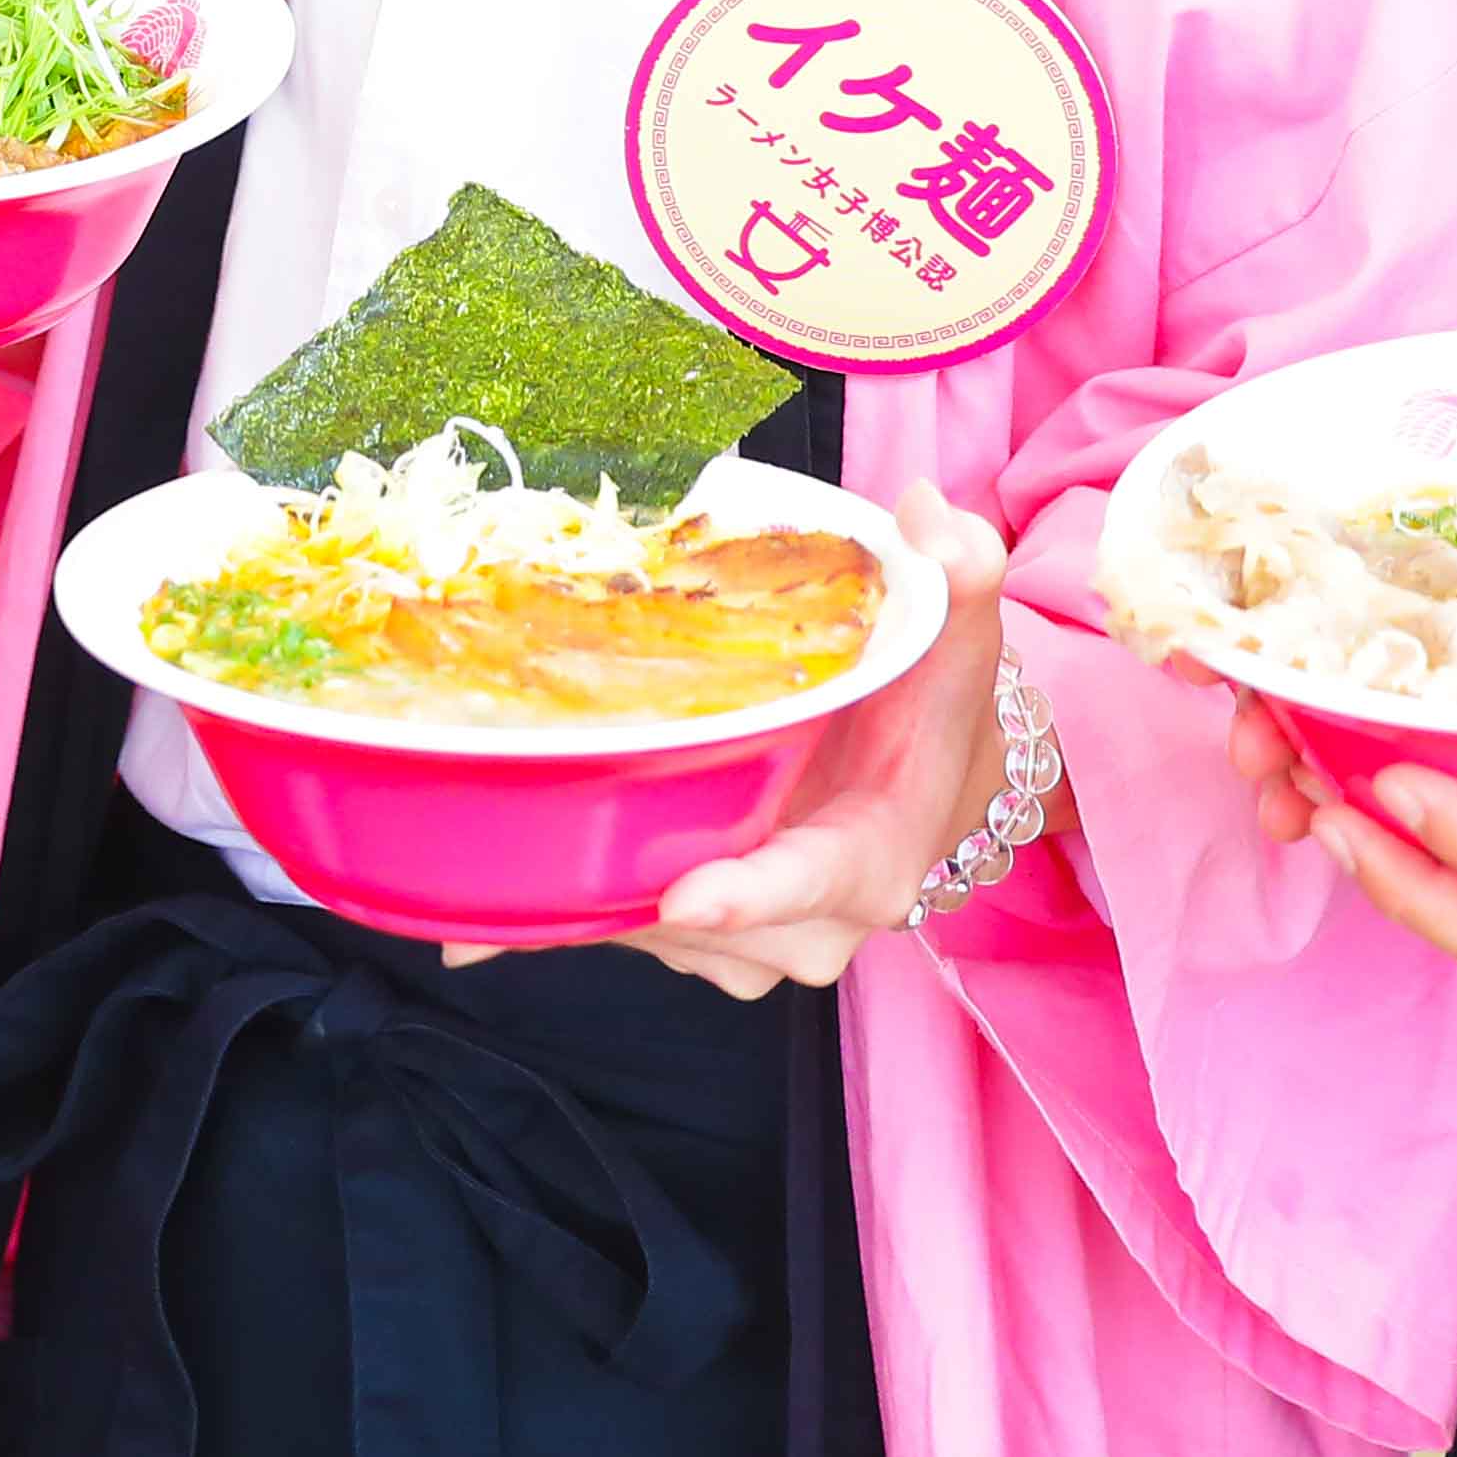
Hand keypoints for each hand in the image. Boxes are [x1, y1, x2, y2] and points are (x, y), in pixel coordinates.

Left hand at [508, 491, 1030, 998]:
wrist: (933, 780)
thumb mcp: (957, 643)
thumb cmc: (935, 714)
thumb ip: (956, 575)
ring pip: (651, 927)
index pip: (808, 885)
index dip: (748, 896)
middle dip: (623, 877)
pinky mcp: (705, 937)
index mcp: (871, 862)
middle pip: (701, 919)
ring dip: (588, 890)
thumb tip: (927, 512)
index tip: (683, 898)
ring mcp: (752, 944)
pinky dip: (570, 905)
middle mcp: (811, 927)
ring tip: (520, 823)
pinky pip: (629, 926)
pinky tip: (498, 889)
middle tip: (536, 820)